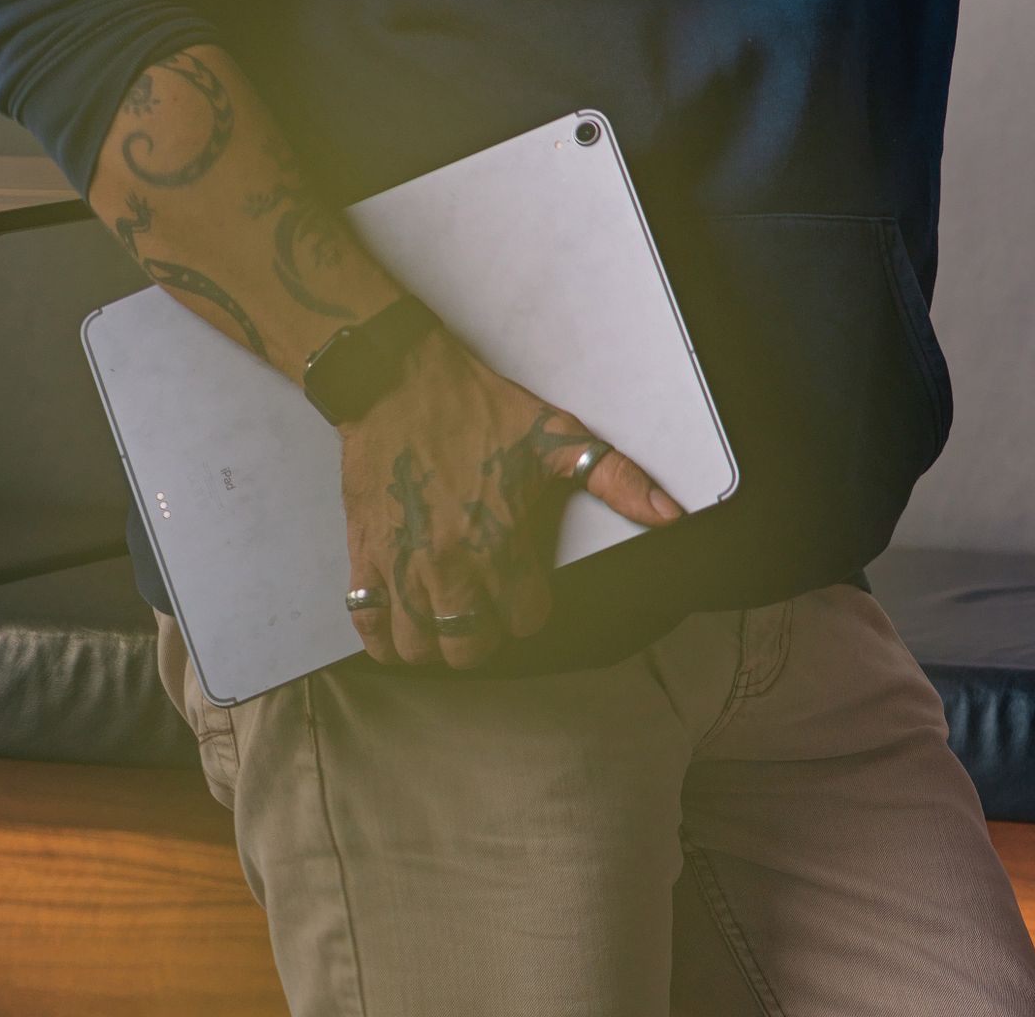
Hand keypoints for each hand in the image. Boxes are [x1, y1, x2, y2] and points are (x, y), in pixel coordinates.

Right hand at [339, 329, 681, 668]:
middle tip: (487, 612)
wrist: (402, 386)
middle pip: (470, 647)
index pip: (526, 619)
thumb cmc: (480, 410)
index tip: (527, 593)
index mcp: (502, 540)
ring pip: (419, 647)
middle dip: (485, 637)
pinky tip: (401, 627)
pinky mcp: (364, 555)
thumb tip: (669, 514)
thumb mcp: (562, 439)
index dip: (531, 610)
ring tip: (447, 621)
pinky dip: (384, 637)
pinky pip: (367, 624)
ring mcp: (402, 564)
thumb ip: (619, 482)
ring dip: (435, 644)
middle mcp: (450, 563)